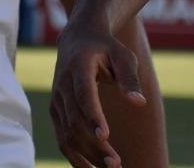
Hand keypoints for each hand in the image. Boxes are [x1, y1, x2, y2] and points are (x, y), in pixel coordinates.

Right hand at [50, 22, 145, 166]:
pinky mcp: (56, 109)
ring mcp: (56, 98)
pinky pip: (61, 135)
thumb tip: (138, 102)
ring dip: (86, 154)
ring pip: (66, 132)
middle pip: (74, 119)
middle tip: (117, 165)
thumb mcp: (123, 55)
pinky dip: (74, 154)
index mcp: (77, 67)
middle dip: (94, 145)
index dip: (92, 116)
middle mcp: (62, 84)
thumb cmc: (106, 48)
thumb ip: (130, 77)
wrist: (77, 39)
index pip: (83, 95)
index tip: (104, 137)